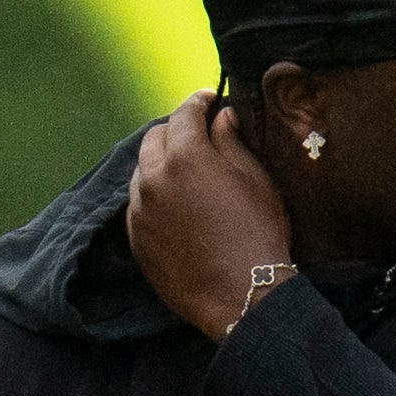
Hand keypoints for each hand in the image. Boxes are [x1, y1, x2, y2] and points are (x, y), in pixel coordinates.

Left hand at [122, 96, 300, 340]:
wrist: (242, 297)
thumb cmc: (259, 236)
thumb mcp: (258, 183)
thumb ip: (233, 143)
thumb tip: (222, 117)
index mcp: (186, 157)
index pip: (184, 113)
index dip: (198, 102)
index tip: (209, 99)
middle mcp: (153, 176)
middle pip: (155, 137)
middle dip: (176, 130)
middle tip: (197, 136)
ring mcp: (139, 207)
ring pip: (143, 169)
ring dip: (161, 163)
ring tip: (184, 172)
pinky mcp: (135, 235)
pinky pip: (139, 202)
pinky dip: (154, 194)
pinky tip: (176, 205)